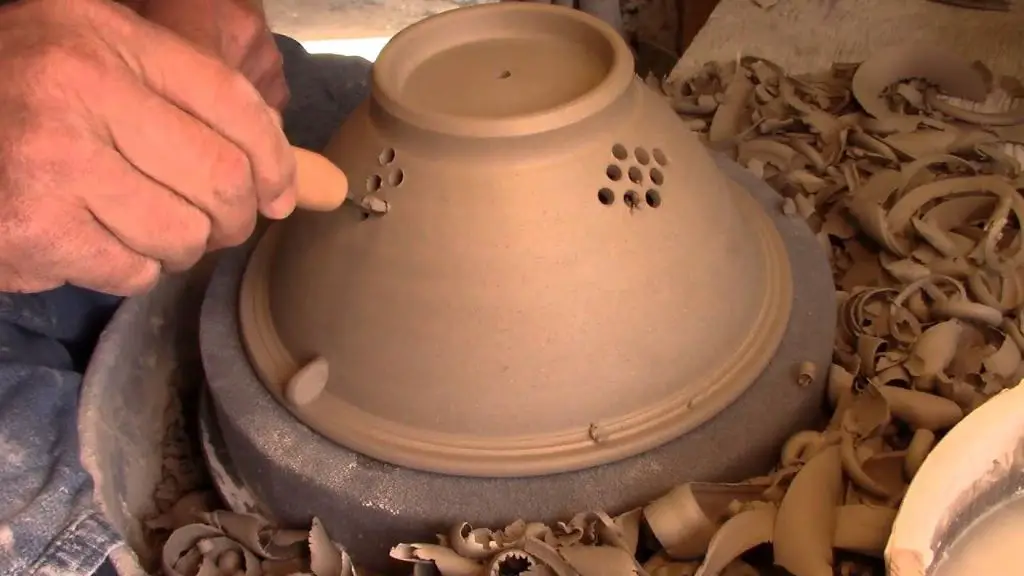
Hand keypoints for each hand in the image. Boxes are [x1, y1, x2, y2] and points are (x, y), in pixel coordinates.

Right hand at [0, 0, 296, 295]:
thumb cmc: (19, 100)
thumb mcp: (99, 64)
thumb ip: (193, 106)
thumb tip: (303, 184)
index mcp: (105, 36)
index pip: (234, 104)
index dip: (277, 160)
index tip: (281, 193)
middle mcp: (79, 87)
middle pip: (222, 180)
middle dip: (232, 217)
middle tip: (215, 223)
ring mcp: (52, 161)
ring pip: (183, 235)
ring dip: (176, 246)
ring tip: (137, 223)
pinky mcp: (33, 230)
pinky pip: (134, 272)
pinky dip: (129, 269)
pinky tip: (93, 240)